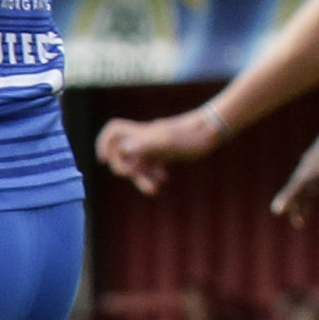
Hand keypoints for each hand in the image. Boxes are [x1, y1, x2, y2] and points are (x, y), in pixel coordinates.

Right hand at [93, 108, 221, 196]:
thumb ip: (145, 144)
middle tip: (135, 178)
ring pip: (139, 161)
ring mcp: (156, 145)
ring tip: (154, 189)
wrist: (215, 130)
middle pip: (123, 153)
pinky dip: (153, 173)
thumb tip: (124, 150)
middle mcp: (145, 138)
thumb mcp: (169, 142)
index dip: (103, 143)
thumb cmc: (193, 136)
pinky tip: (164, 179)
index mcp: (141, 133)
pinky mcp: (167, 150)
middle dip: (126, 170)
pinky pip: (152, 163)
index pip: (113, 131)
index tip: (103, 160)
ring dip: (141, 176)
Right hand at [273, 111, 318, 224]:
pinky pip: (311, 164)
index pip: (299, 186)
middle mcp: (314, 157)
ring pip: (304, 173)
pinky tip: (317, 186)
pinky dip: (310, 178)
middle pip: (299, 183)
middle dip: (297, 203)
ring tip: (307, 207)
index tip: (277, 211)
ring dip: (304, 191)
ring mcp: (318, 149)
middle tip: (300, 223)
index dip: (287, 199)